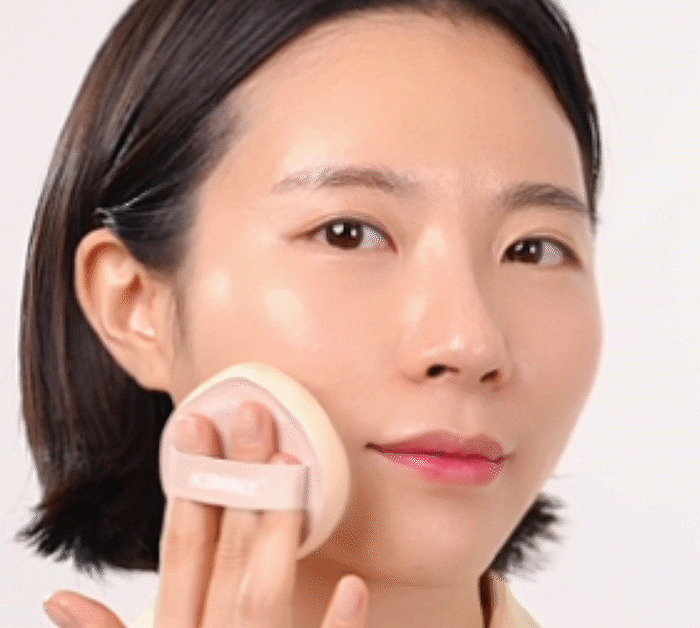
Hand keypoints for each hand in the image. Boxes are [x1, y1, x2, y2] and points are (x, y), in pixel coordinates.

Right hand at [43, 400, 368, 627]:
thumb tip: (58, 596)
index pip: (180, 549)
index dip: (189, 487)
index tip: (196, 429)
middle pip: (223, 553)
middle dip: (238, 481)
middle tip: (253, 415)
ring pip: (259, 595)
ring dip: (274, 533)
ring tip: (290, 469)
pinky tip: (353, 588)